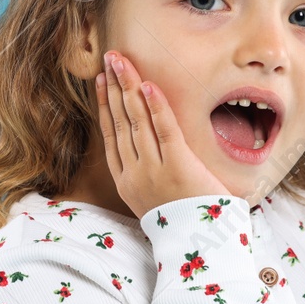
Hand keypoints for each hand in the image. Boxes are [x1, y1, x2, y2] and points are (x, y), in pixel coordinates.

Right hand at [96, 49, 233, 219]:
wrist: (201, 244)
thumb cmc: (185, 219)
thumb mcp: (156, 199)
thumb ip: (150, 174)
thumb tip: (150, 150)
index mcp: (126, 183)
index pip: (111, 136)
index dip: (105, 106)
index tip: (103, 82)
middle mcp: (135, 175)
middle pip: (121, 122)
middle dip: (115, 87)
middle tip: (111, 59)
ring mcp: (154, 170)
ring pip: (137, 122)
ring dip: (129, 88)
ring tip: (123, 62)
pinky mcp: (177, 166)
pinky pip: (164, 130)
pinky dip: (155, 107)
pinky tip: (148, 85)